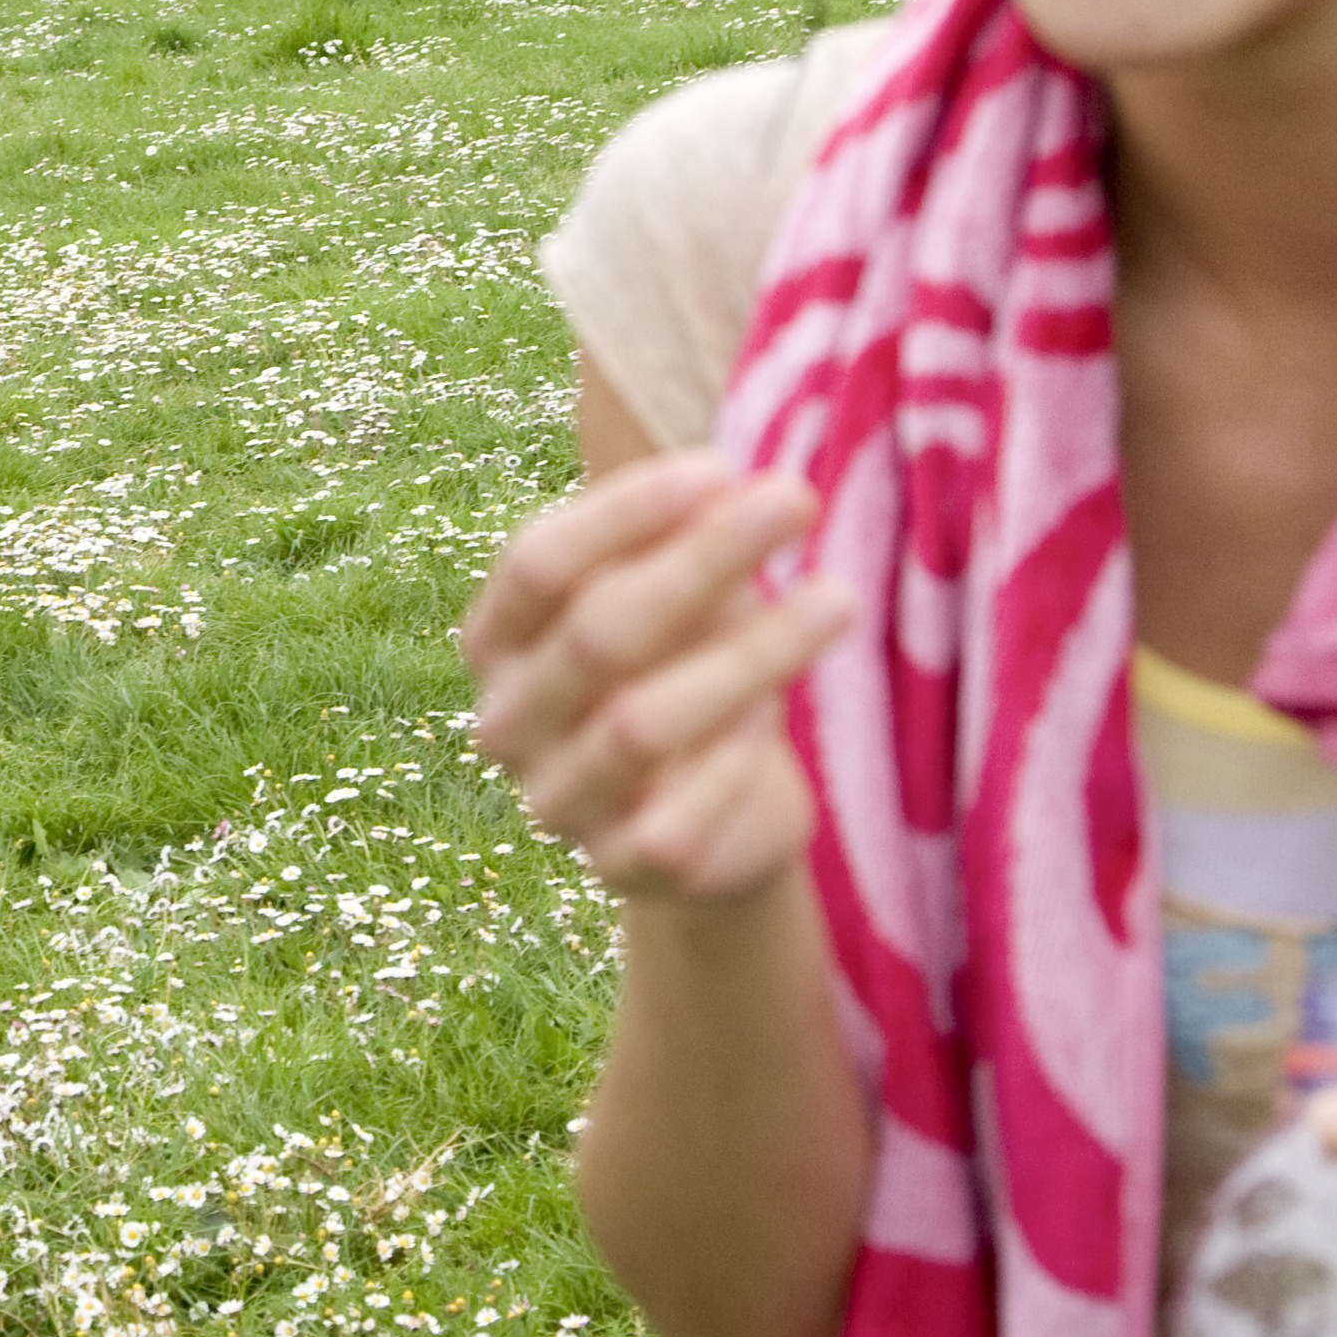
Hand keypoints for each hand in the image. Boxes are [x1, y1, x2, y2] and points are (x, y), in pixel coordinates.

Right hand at [459, 452, 856, 902]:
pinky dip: (729, 764)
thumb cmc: (689, 672)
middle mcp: (507, 722)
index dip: (625, 512)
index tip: (723, 466)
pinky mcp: (620, 870)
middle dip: (703, 559)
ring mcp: (556, 802)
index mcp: (498, 640)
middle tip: (798, 499)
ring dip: (748, 654)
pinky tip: (774, 718)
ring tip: (838, 598)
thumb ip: (687, 546)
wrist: (719, 819)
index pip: (538, 564)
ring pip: (640, 725)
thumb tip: (739, 484)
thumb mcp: (683, 600)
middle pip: (596, 632)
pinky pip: (673, 821)